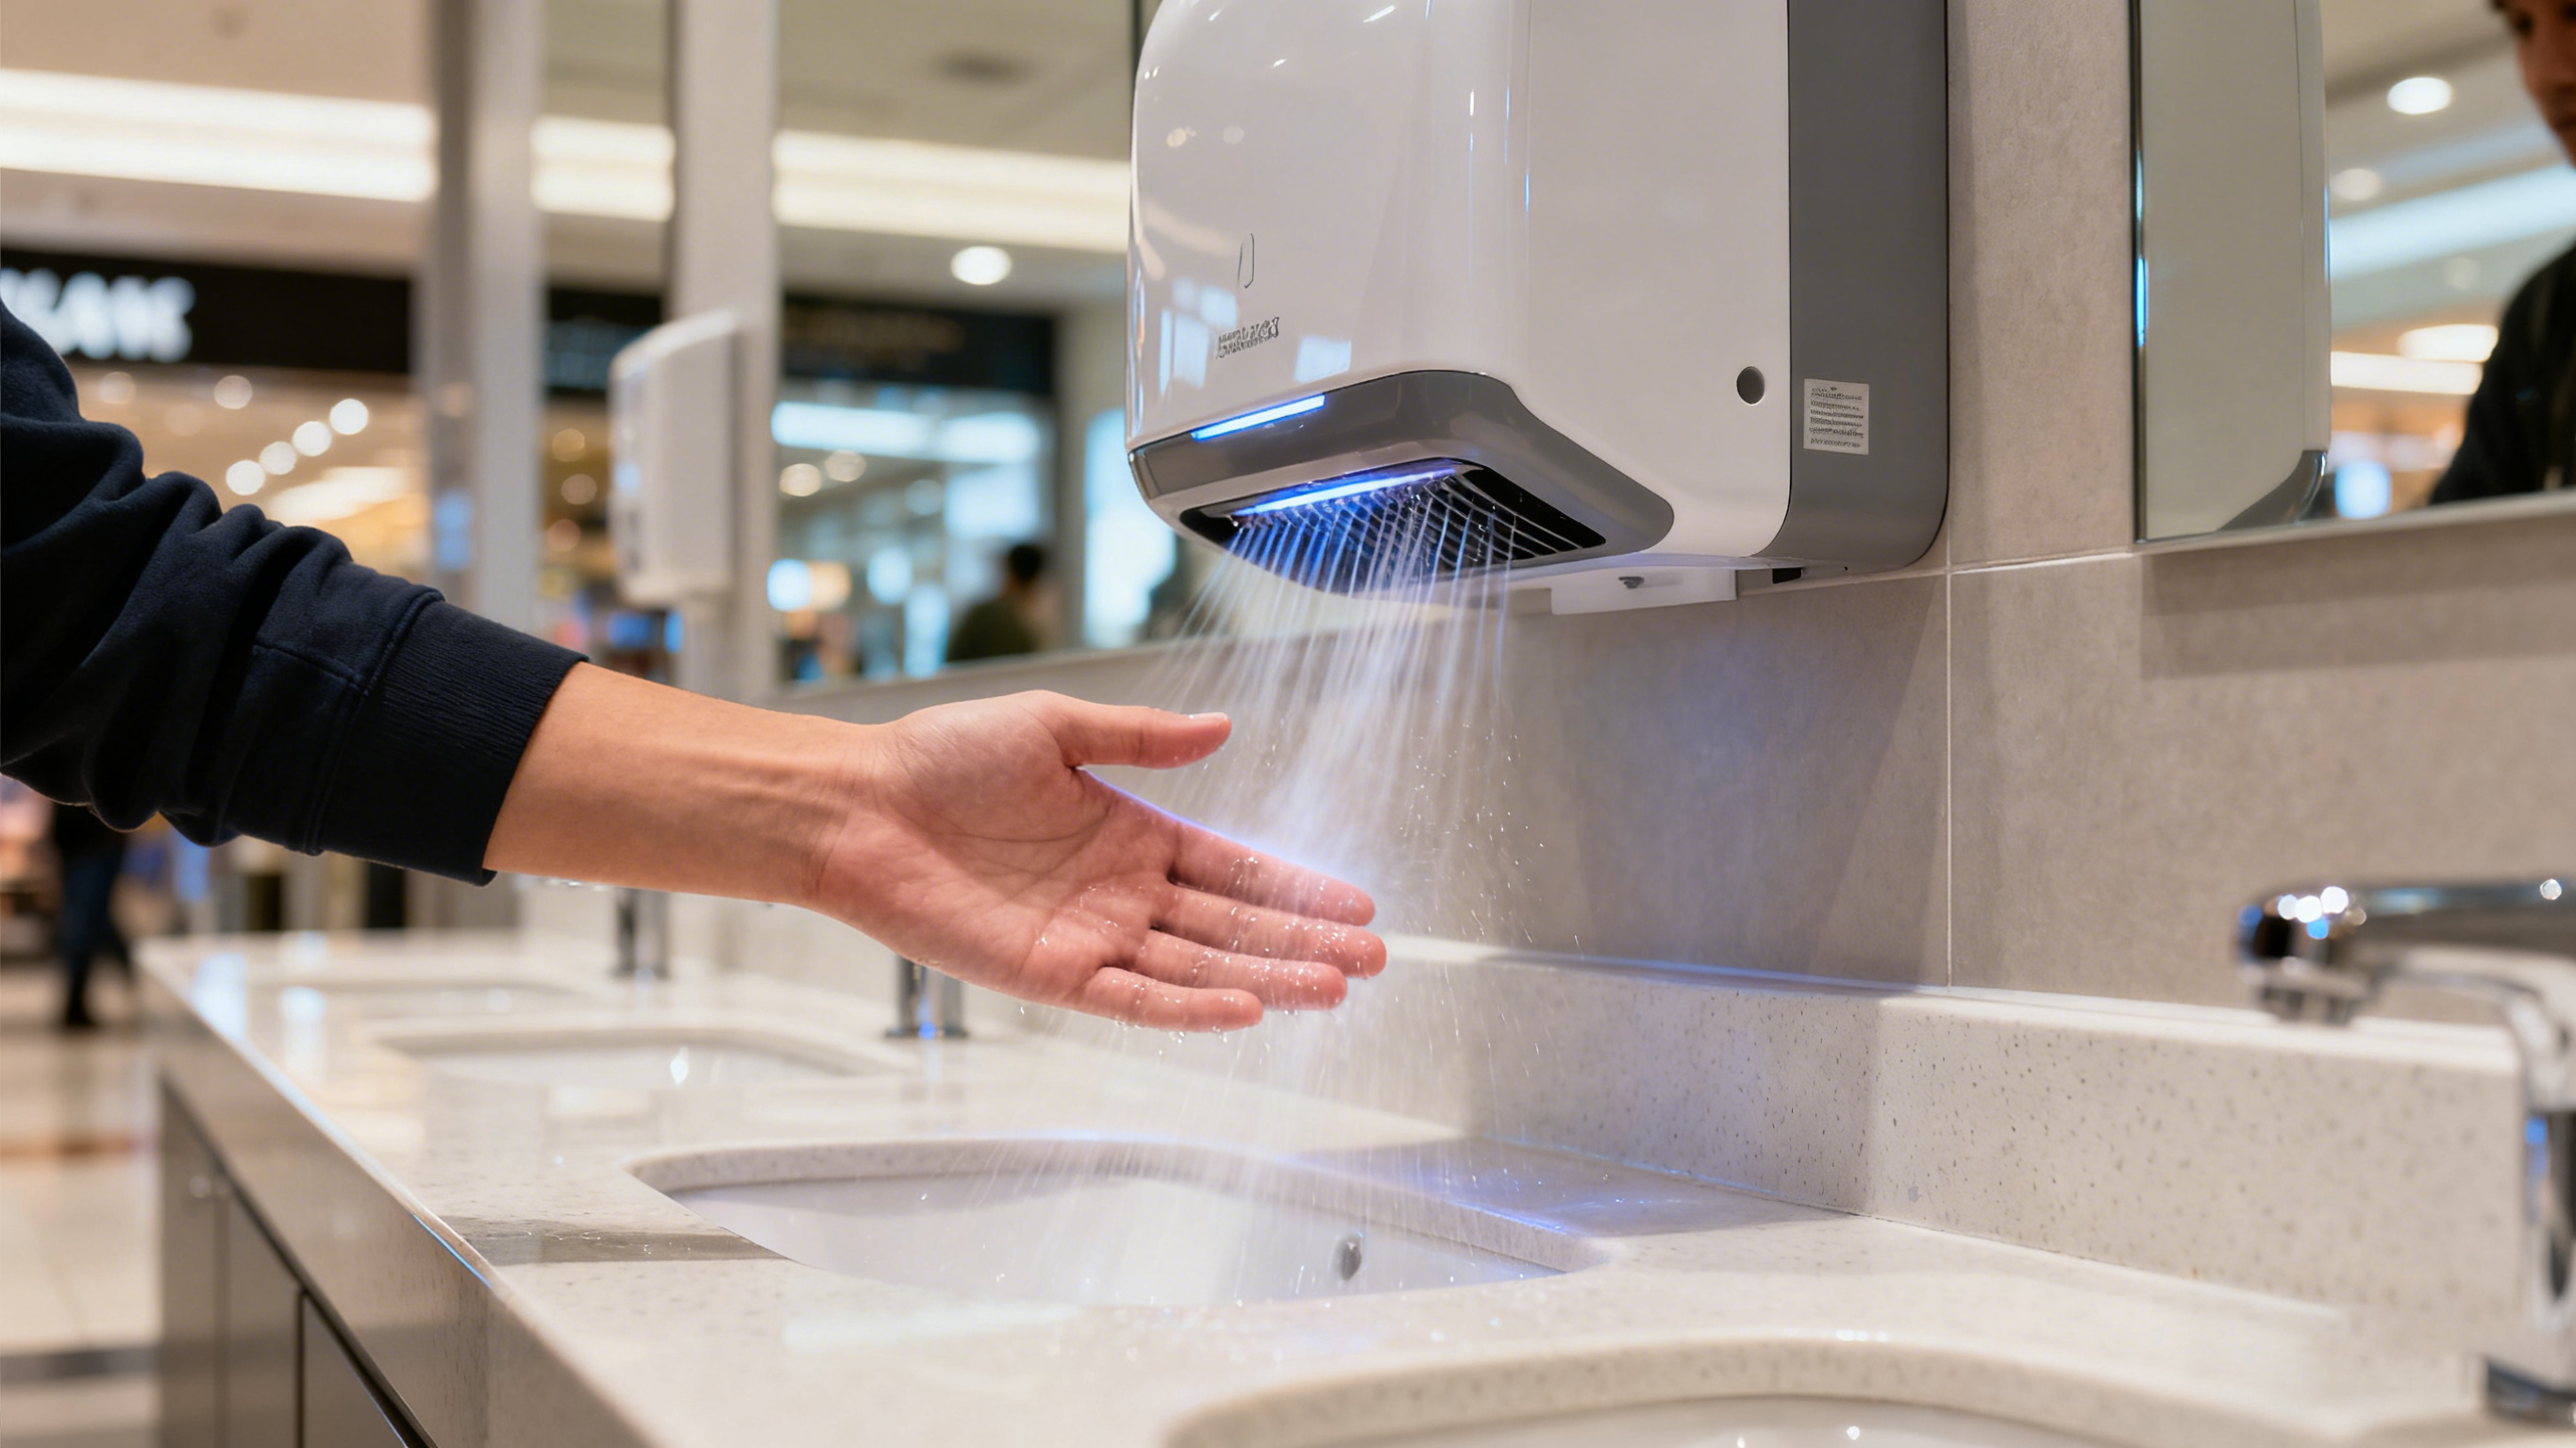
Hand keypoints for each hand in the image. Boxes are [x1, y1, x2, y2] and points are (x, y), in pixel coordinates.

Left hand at [809, 692, 1383, 1030]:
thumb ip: (1141, 737)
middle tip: (1372, 959)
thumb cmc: (942, 760)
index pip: (1234, 868)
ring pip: (1198, 967)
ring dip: (1266, 979)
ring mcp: (1091, 938)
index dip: (1295, 887)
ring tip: (1333, 987)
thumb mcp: (1055, 726)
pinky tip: (1245, 1007)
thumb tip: (1222, 728)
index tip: (1356, 904)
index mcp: (1130, 834)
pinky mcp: (1051, 975)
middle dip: (1303, 943)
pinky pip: (1134, 999)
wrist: (861, 806)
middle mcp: (1120, 894)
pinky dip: (1190, 1006)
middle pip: (1232, 927)